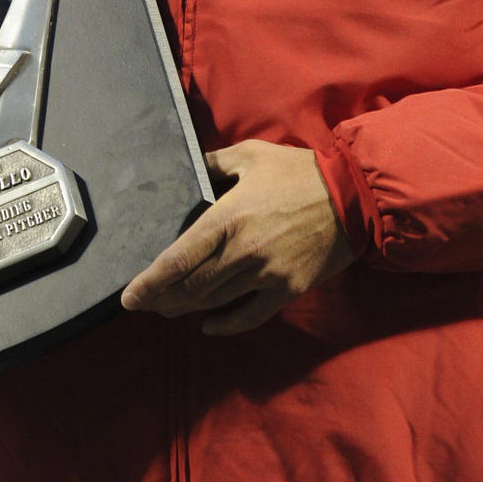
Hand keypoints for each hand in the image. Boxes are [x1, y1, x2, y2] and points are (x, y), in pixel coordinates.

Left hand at [121, 140, 353, 335]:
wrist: (353, 196)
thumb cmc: (298, 172)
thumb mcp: (251, 155)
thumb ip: (214, 163)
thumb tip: (189, 169)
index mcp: (228, 218)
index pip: (179, 258)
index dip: (150, 282)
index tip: (129, 298)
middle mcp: (242, 251)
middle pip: (191, 287)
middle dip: (162, 299)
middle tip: (146, 303)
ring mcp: (266, 275)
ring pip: (214, 302)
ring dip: (186, 309)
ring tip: (169, 308)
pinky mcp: (286, 290)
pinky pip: (249, 316)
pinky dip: (225, 326)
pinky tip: (209, 326)